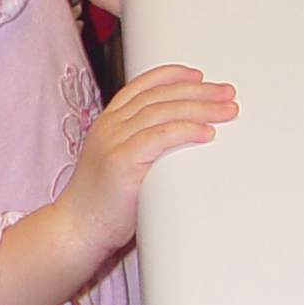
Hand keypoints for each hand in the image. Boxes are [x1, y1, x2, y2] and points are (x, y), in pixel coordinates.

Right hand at [61, 63, 237, 265]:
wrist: (77, 228)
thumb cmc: (103, 203)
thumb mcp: (122, 163)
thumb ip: (145, 146)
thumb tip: (183, 140)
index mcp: (109, 122)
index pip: (142, 86)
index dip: (172, 75)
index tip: (198, 76)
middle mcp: (110, 126)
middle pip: (158, 95)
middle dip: (197, 91)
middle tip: (226, 93)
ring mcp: (113, 140)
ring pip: (162, 111)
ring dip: (199, 108)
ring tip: (225, 110)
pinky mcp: (120, 160)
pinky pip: (158, 137)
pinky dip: (185, 131)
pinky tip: (205, 132)